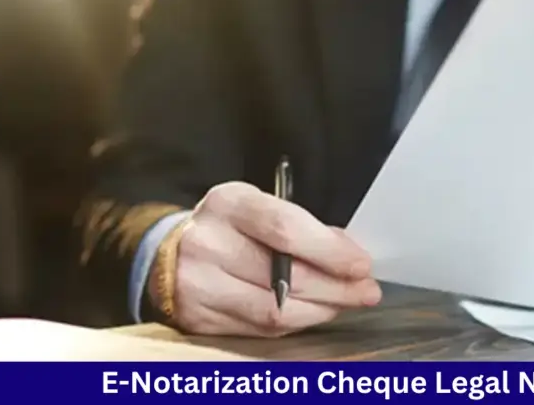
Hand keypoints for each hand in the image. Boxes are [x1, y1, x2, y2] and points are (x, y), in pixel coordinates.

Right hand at [151, 182, 381, 336]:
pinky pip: (259, 329)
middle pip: (284, 276)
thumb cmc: (230, 226)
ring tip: (343, 303)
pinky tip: (312, 312)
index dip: (329, 251)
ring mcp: (198, 285)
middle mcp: (208, 243)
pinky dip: (294, 322)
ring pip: (274, 310)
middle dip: (335, 287)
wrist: (168, 252)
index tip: (361, 265)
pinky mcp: (198, 319)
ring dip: (320, 310)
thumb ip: (305, 229)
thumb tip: (351, 256)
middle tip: (366, 292)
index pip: (285, 229)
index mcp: (229, 203)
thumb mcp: (261, 207)